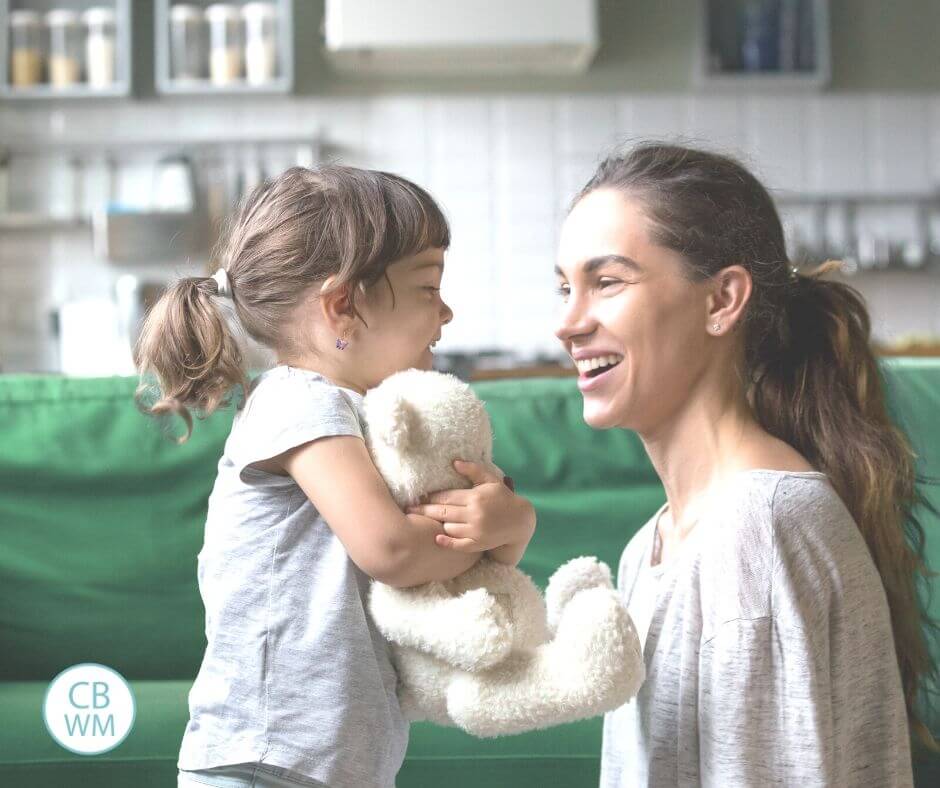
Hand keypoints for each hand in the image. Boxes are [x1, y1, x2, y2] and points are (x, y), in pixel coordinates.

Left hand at [406, 460, 535, 554]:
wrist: (519, 521)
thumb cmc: (503, 498)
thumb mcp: (490, 480)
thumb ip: (473, 470)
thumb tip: (454, 462)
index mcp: (475, 497)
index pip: (446, 496)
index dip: (431, 497)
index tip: (419, 496)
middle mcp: (474, 514)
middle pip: (442, 511)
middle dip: (424, 510)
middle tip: (410, 508)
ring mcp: (476, 530)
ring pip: (448, 527)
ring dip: (438, 523)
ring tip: (427, 520)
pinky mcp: (478, 544)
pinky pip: (458, 544)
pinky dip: (446, 541)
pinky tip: (437, 538)